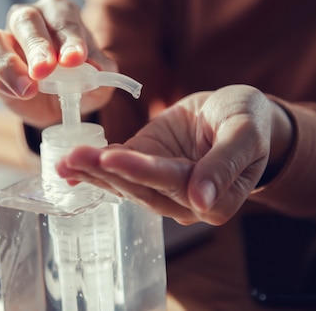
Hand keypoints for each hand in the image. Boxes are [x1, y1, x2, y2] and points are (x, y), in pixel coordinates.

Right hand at [0, 0, 115, 127]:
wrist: (60, 106)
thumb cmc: (80, 81)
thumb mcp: (99, 80)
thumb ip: (102, 71)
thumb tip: (96, 69)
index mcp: (59, 12)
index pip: (62, 16)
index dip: (69, 36)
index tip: (76, 60)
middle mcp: (29, 18)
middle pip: (25, 19)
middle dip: (37, 45)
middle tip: (45, 69)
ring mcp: (4, 39)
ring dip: (10, 64)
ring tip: (28, 88)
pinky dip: (2, 81)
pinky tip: (20, 95)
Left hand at [57, 85, 292, 225]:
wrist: (234, 112)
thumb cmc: (249, 121)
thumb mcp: (246, 133)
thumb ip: (226, 165)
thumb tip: (202, 202)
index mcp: (215, 198)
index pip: (175, 185)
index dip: (144, 173)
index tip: (116, 159)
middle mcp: (183, 200)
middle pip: (142, 188)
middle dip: (107, 172)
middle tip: (76, 157)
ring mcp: (161, 186)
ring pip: (125, 184)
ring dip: (94, 171)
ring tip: (66, 160)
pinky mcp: (145, 167)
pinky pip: (118, 171)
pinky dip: (93, 169)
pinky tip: (69, 167)